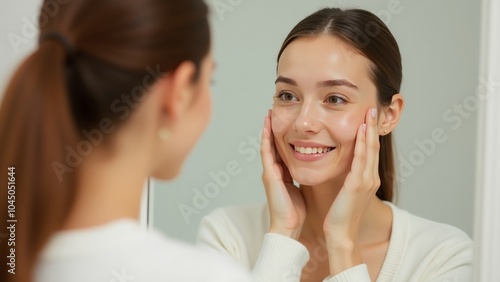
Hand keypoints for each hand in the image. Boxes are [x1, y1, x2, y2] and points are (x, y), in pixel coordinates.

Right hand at [261, 109, 305, 238]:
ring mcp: (269, 172)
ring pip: (267, 145)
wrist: (288, 227)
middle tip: (273, 110)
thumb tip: (312, 168)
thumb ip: (301, 177)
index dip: (282, 135)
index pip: (281, 149)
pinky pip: (266, 152)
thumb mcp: (300, 188)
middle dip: (273, 128)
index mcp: (282, 173)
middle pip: (272, 144)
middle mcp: (273, 170)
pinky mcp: (269, 175)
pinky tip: (267, 126)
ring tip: (268, 112)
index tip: (286, 120)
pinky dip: (266, 139)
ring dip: (267, 128)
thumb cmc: (295, 212)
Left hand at [323, 108, 380, 272]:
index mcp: (366, 178)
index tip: (368, 117)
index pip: (370, 150)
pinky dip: (362, 144)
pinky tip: (362, 131)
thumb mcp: (344, 190)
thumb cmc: (338, 213)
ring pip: (370, 150)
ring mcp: (366, 181)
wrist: (340, 233)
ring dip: (370, 130)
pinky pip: (361, 160)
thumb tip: (339, 163)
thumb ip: (345, 176)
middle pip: (373, 146)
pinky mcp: (358, 185)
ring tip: (370, 112)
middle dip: (373, 126)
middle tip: (373, 108)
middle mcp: (370, 177)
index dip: (370, 133)